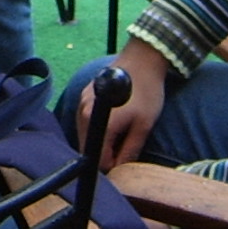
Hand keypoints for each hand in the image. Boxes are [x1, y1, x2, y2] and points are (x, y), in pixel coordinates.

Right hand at [81, 38, 168, 171]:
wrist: (142, 59)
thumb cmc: (146, 92)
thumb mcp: (143, 125)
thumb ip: (129, 150)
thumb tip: (120, 169)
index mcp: (99, 123)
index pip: (98, 159)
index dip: (112, 166)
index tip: (125, 164)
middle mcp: (83, 113)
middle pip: (88, 147)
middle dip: (104, 154)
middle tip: (124, 151)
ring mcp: (81, 103)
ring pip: (85, 134)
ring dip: (99, 141)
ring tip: (120, 137)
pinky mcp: (83, 96)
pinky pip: (84, 121)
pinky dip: (96, 128)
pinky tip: (112, 124)